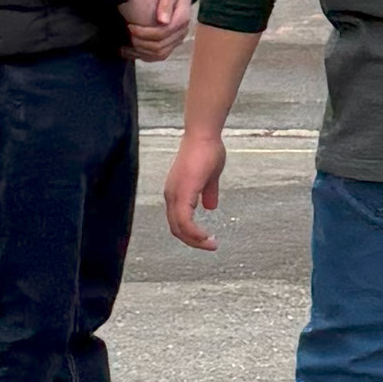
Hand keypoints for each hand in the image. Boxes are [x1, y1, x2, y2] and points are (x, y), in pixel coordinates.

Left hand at [123, 0, 193, 59]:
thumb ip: (165, 3)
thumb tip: (163, 21)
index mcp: (182, 19)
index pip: (163, 33)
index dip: (145, 32)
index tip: (130, 26)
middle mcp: (181, 32)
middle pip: (161, 46)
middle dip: (141, 42)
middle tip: (127, 34)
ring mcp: (177, 39)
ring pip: (159, 54)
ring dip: (141, 51)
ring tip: (126, 44)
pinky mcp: (171, 43)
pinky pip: (158, 56)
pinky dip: (143, 55)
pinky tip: (129, 51)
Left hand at [164, 120, 225, 250]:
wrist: (204, 135)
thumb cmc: (207, 150)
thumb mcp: (210, 177)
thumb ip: (209, 192)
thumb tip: (210, 206)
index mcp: (176, 192)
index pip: (178, 221)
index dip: (191, 233)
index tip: (207, 239)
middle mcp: (171, 195)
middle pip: (176, 229)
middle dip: (193, 241)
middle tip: (210, 246)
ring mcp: (174, 194)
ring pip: (179, 228)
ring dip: (195, 240)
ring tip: (211, 244)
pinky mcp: (182, 193)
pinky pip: (185, 222)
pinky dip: (195, 233)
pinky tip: (207, 236)